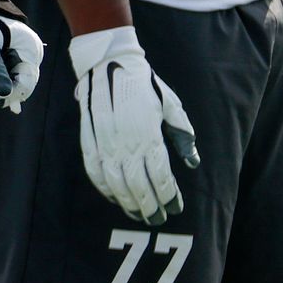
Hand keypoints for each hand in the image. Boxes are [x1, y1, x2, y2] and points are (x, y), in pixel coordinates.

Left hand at [0, 13, 45, 111]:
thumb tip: (4, 95)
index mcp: (29, 48)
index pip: (26, 82)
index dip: (9, 94)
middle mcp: (28, 53)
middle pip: (20, 84)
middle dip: (0, 91)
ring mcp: (18, 55)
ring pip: (11, 82)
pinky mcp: (7, 56)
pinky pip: (4, 75)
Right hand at [69, 26, 198, 224]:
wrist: (108, 63)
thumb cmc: (144, 85)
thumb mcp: (171, 106)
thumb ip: (183, 136)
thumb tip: (193, 162)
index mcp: (149, 135)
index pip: (161, 177)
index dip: (169, 197)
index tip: (176, 208)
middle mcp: (126, 143)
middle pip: (139, 186)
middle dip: (150, 207)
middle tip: (158, 219)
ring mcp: (105, 142)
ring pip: (116, 184)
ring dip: (128, 203)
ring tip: (138, 215)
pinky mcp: (89, 139)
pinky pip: (95, 171)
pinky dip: (104, 189)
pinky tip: (114, 197)